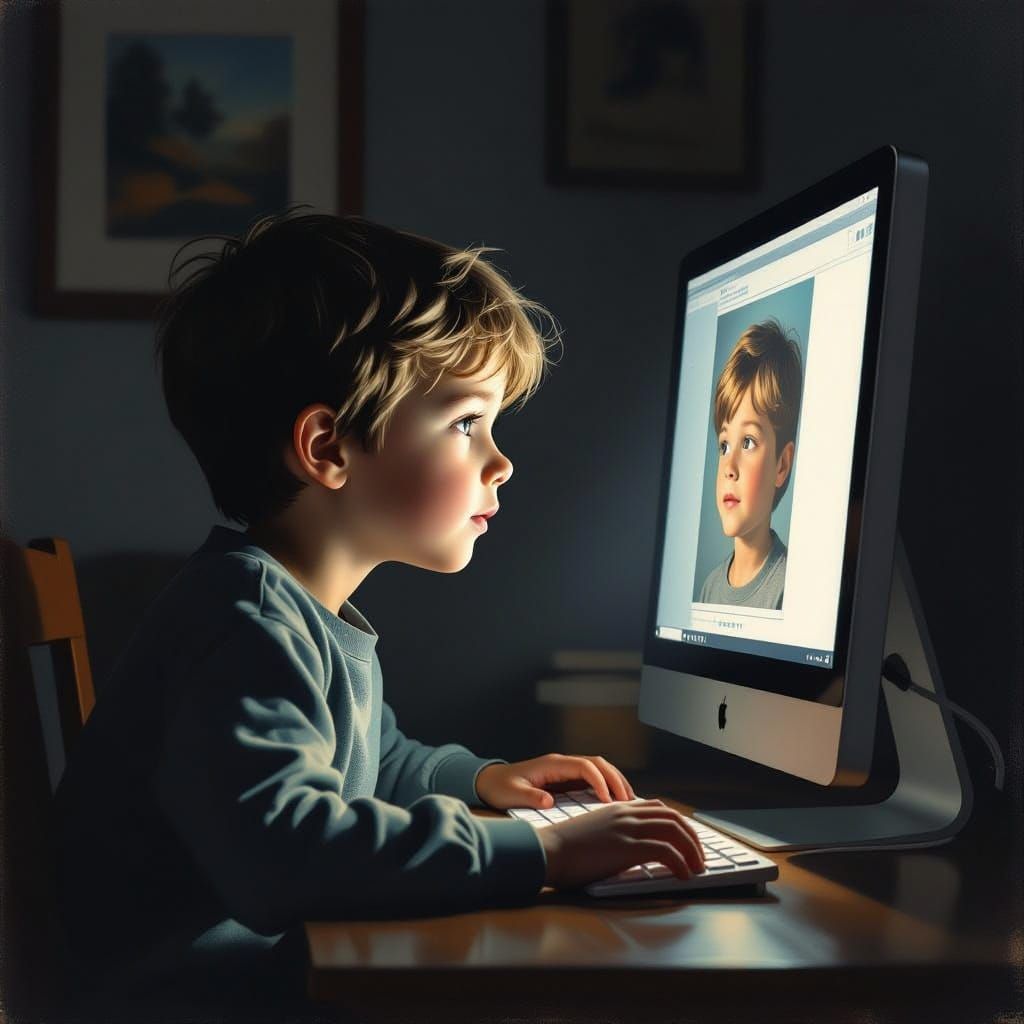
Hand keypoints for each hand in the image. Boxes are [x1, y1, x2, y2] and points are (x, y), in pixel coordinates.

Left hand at [475, 753, 636, 810]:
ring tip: (629, 800)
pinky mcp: (566, 779)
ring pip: (598, 768)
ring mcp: (565, 770)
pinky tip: (615, 801)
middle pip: (597, 763)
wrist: (489, 781)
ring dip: (615, 781)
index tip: (608, 800)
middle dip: (615, 779)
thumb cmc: (499, 787)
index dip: (599, 781)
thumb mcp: (512, 794)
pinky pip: (592, 778)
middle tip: (629, 800)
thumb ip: (530, 796)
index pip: (584, 766)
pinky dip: (607, 786)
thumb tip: (549, 801)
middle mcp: (562, 764)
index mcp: (552, 764)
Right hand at [538, 801, 705, 889]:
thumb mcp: (592, 831)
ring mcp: (627, 829)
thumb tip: (629, 847)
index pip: (659, 808)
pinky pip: (665, 851)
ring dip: (691, 850)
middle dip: (691, 837)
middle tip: (699, 856)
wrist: (547, 851)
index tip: (686, 841)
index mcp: (617, 809)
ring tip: (697, 867)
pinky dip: (681, 863)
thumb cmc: (564, 848)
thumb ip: (613, 831)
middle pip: (672, 818)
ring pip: (674, 831)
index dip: (678, 824)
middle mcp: (626, 814)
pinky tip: (684, 876)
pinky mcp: (626, 847)